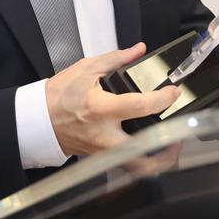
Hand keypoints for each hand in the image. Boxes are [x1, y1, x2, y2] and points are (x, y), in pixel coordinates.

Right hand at [45, 43, 180, 156]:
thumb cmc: (58, 96)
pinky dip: (142, 160)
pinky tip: (150, 147)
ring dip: (158, 161)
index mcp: (101, 108)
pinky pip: (127, 165)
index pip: (140, 106)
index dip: (163, 99)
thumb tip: (138, 50)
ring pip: (137, 168)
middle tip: (180, 135)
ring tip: (171, 147)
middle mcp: (104, 134)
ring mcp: (103, 151)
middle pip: (143, 152)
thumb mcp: (86, 69)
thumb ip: (116, 58)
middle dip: (167, 149)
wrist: (38, 119)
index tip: (173, 92)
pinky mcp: (101, 158)